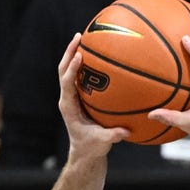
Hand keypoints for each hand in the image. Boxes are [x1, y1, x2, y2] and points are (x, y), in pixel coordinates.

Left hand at [59, 33, 129, 154]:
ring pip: (69, 70)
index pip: (67, 83)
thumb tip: (126, 131)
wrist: (85, 153)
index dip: (72, 68)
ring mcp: (71, 96)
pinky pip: (79, 76)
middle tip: (79, 36)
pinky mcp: (78, 96)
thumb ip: (112, 136)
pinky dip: (84, 63)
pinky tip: (96, 54)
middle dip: (70, 52)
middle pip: (63, 70)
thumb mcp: (102, 143)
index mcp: (68, 107)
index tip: (80, 55)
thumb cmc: (91, 148)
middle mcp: (67, 98)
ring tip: (84, 37)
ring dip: (74, 53)